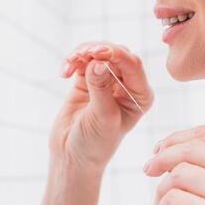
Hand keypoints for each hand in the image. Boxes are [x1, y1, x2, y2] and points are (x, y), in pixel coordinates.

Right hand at [48, 41, 153, 169]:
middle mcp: (128, 85)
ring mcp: (108, 80)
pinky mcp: (88, 79)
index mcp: (140, 95)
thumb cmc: (95, 143)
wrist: (72, 154)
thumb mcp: (102, 118)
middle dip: (98, 50)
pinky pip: (83, 60)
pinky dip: (73, 61)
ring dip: (83, 53)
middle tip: (79, 55)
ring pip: (99, 53)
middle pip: (116, 54)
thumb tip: (98, 63)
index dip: (116, 54)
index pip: (133, 65)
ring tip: (69, 63)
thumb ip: (101, 90)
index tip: (97, 53)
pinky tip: (64, 72)